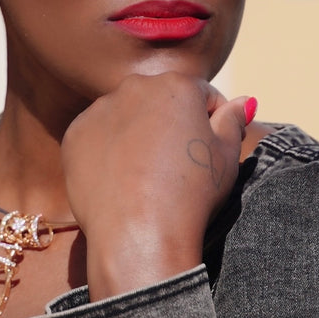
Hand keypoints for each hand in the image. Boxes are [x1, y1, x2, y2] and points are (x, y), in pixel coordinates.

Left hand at [62, 72, 250, 299]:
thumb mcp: (226, 156)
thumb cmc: (190, 194)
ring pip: (127, 116)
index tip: (209, 149)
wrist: (139, 233)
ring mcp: (100, 109)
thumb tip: (243, 101)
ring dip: (138, 134)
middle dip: (171, 123)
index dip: (211, 122)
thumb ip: (233, 120)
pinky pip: (97, 136)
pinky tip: (120, 179)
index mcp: (177, 84)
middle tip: (177, 165)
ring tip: (147, 176)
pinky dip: (108, 151)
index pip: (202, 94)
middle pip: (161, 100)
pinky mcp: (75, 135)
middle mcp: (135, 86)